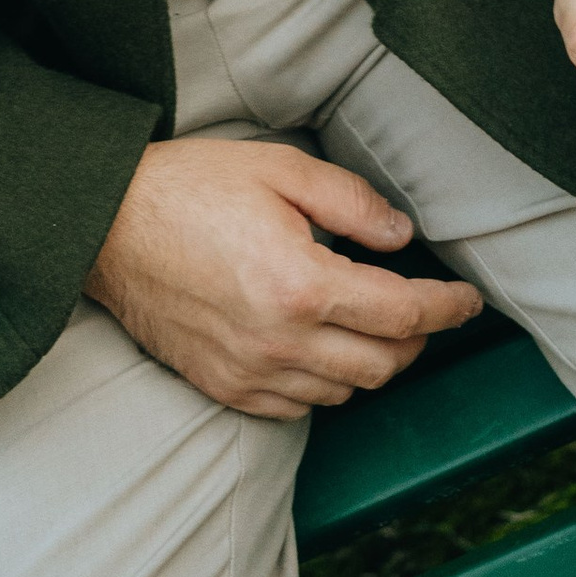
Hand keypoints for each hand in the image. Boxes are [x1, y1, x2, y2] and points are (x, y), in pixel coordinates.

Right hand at [85, 138, 480, 416]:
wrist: (108, 225)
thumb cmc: (190, 187)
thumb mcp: (279, 169)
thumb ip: (349, 202)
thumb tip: (400, 236)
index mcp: (301, 283)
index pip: (402, 313)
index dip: (446, 308)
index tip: (467, 301)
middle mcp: (281, 341)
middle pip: (383, 364)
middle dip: (416, 339)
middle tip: (423, 308)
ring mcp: (251, 372)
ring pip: (344, 391)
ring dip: (372, 363)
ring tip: (373, 324)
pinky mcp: (225, 387)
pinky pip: (297, 407)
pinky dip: (325, 383)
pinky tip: (322, 348)